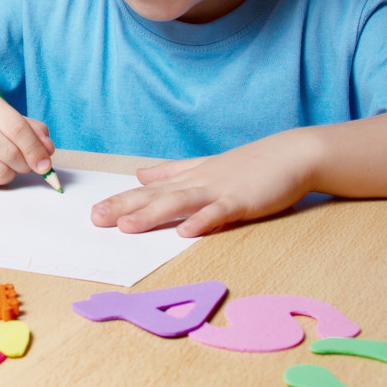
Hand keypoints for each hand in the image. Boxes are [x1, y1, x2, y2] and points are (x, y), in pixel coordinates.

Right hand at [0, 91, 54, 188]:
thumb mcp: (4, 117)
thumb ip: (31, 130)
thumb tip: (48, 150)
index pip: (17, 127)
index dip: (35, 149)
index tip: (45, 164)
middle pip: (10, 152)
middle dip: (24, 165)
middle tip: (22, 165)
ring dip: (8, 175)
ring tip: (1, 166)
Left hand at [90, 131, 319, 236]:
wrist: (291, 154)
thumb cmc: (251, 165)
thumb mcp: (206, 166)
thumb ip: (173, 172)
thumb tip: (141, 175)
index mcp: (189, 178)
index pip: (148, 191)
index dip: (120, 200)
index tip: (94, 211)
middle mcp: (198, 182)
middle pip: (156, 196)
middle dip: (124, 208)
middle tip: (95, 219)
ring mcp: (220, 190)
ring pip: (180, 203)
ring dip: (152, 215)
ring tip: (127, 226)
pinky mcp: (243, 200)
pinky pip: (220, 212)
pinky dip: (203, 222)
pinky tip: (186, 232)